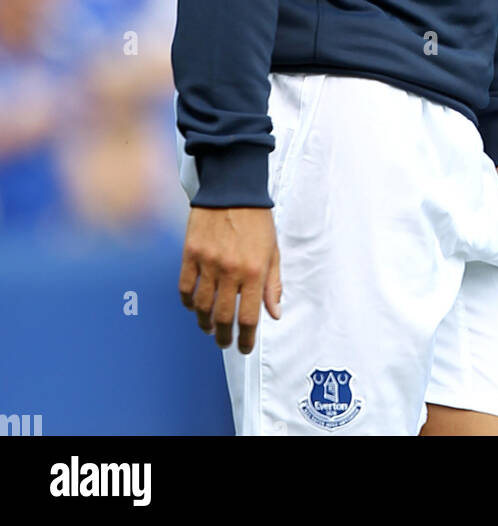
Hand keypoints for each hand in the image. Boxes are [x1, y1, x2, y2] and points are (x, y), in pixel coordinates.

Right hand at [178, 207, 281, 353]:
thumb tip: (274, 314)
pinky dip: (188, 302)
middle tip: (224, 342)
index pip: (249, 317)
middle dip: (224, 337)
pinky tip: (193, 306)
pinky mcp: (190, 253)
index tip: (244, 348)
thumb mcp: (273, 251)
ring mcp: (208, 263)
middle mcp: (230, 271)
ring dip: (205, 322)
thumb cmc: (257, 219)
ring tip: (209, 327)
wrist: (233, 188)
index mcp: (254, 271)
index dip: (246, 339)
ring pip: (202, 306)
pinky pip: (184, 287)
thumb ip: (273, 284)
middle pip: (223, 317)